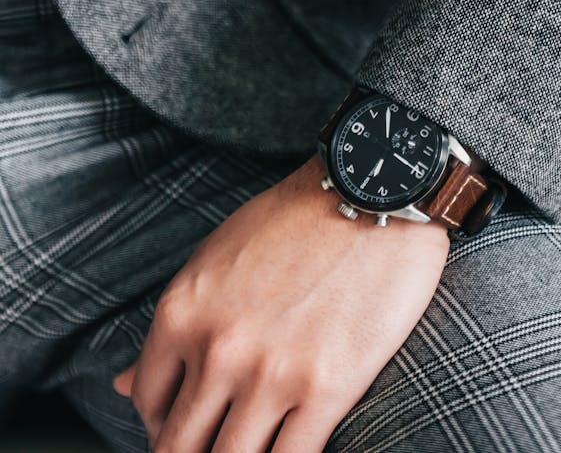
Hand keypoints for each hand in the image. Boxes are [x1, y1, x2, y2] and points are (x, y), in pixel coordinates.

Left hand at [112, 155, 449, 451]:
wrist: (378, 192)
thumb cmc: (301, 216)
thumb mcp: (216, 259)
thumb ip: (174, 328)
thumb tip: (123, 386)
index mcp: (182, 316)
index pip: (147, 403)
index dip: (163, 424)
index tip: (191, 423)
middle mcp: (217, 353)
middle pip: (180, 445)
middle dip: (195, 451)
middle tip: (218, 440)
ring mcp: (271, 376)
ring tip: (255, 445)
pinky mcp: (328, 389)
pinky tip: (290, 447)